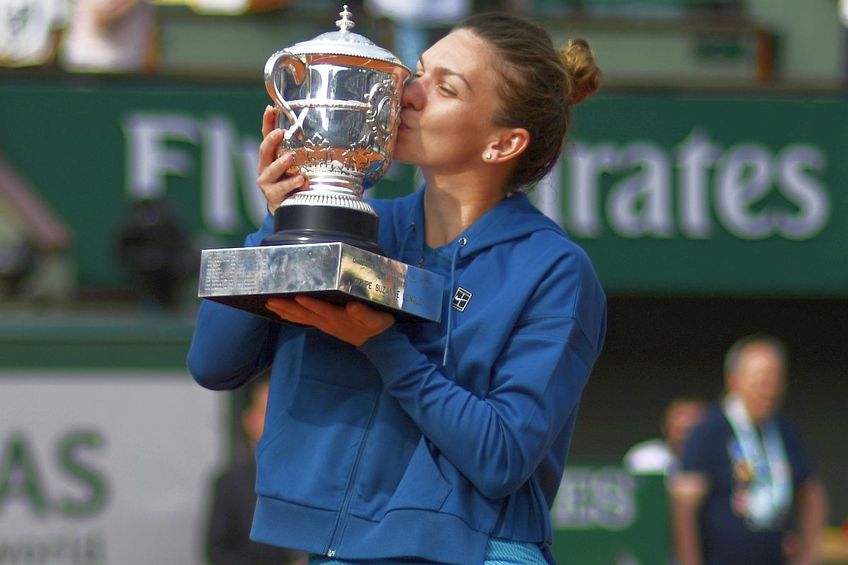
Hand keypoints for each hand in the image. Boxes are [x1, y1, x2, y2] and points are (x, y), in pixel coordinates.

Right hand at [258, 105, 307, 212]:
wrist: (286, 207)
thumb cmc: (292, 182)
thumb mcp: (297, 164)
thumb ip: (304, 150)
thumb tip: (323, 129)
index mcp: (270, 156)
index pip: (266, 135)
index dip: (267, 121)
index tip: (271, 108)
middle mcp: (265, 167)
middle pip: (264, 151)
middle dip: (271, 141)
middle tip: (279, 132)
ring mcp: (268, 183)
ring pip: (271, 171)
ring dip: (280, 164)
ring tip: (289, 157)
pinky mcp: (273, 197)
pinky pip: (281, 189)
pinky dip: (291, 184)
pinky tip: (301, 180)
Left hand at [266, 296, 394, 345]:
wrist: (378, 342)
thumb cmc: (378, 326)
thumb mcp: (376, 320)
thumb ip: (364, 313)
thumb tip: (352, 306)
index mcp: (340, 318)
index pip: (323, 311)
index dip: (311, 305)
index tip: (297, 297)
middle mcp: (329, 322)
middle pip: (305, 315)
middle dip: (287, 308)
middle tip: (269, 300)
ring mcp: (325, 325)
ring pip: (302, 318)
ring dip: (285, 311)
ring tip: (269, 304)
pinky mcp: (325, 325)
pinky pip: (304, 320)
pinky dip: (292, 316)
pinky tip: (282, 312)